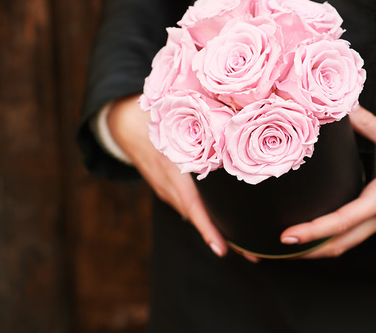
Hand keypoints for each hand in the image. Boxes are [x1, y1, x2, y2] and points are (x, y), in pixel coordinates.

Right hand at [107, 94, 257, 261]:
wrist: (123, 125)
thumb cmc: (154, 120)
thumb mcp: (174, 123)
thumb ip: (198, 129)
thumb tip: (230, 126)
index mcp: (172, 173)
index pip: (193, 205)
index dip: (207, 228)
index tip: (221, 249)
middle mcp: (169, 188)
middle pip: (198, 217)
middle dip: (223, 237)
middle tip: (253, 256)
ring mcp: (167, 192)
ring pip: (195, 213)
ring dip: (217, 227)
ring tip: (248, 244)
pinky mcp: (169, 190)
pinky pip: (190, 205)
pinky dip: (206, 214)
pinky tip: (226, 220)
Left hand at [280, 106, 375, 258]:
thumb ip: (372, 127)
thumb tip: (347, 110)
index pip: (341, 222)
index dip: (312, 232)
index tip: (286, 238)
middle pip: (339, 246)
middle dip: (308, 253)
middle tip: (279, 251)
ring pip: (349, 243)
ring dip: (321, 248)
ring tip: (295, 244)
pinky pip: (359, 235)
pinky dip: (337, 237)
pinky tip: (326, 228)